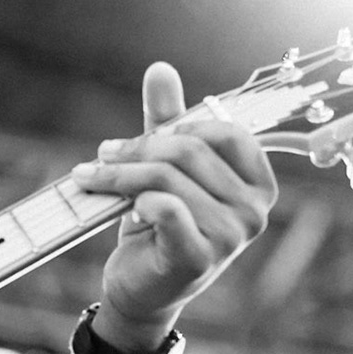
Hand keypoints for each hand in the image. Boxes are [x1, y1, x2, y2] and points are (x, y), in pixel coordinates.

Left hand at [72, 62, 276, 349]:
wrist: (141, 285)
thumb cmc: (159, 222)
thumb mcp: (165, 167)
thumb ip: (167, 119)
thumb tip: (160, 68)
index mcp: (258, 183)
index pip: (225, 131)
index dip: (178, 127)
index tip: (143, 138)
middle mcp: (255, 210)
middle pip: (188, 150)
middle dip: (137, 148)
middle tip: (104, 154)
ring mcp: (232, 236)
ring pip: (166, 177)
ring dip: (120, 173)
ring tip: (94, 177)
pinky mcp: (199, 257)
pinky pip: (165, 207)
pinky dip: (135, 199)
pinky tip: (123, 207)